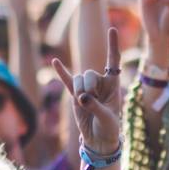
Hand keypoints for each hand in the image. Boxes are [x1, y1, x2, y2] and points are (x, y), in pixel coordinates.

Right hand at [51, 27, 121, 155]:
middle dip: (88, 86)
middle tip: (89, 100)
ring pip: (78, 79)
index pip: (113, 61)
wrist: (98, 140)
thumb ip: (95, 107)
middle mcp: (100, 83)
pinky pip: (67, 81)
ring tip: (83, 103)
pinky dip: (61, 73)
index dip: (113, 46)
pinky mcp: (75, 95)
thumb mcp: (107, 119)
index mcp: (113, 84)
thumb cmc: (109, 129)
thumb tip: (81, 97)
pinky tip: (55, 62)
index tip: (112, 29)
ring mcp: (86, 88)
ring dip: (79, 90)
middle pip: (90, 73)